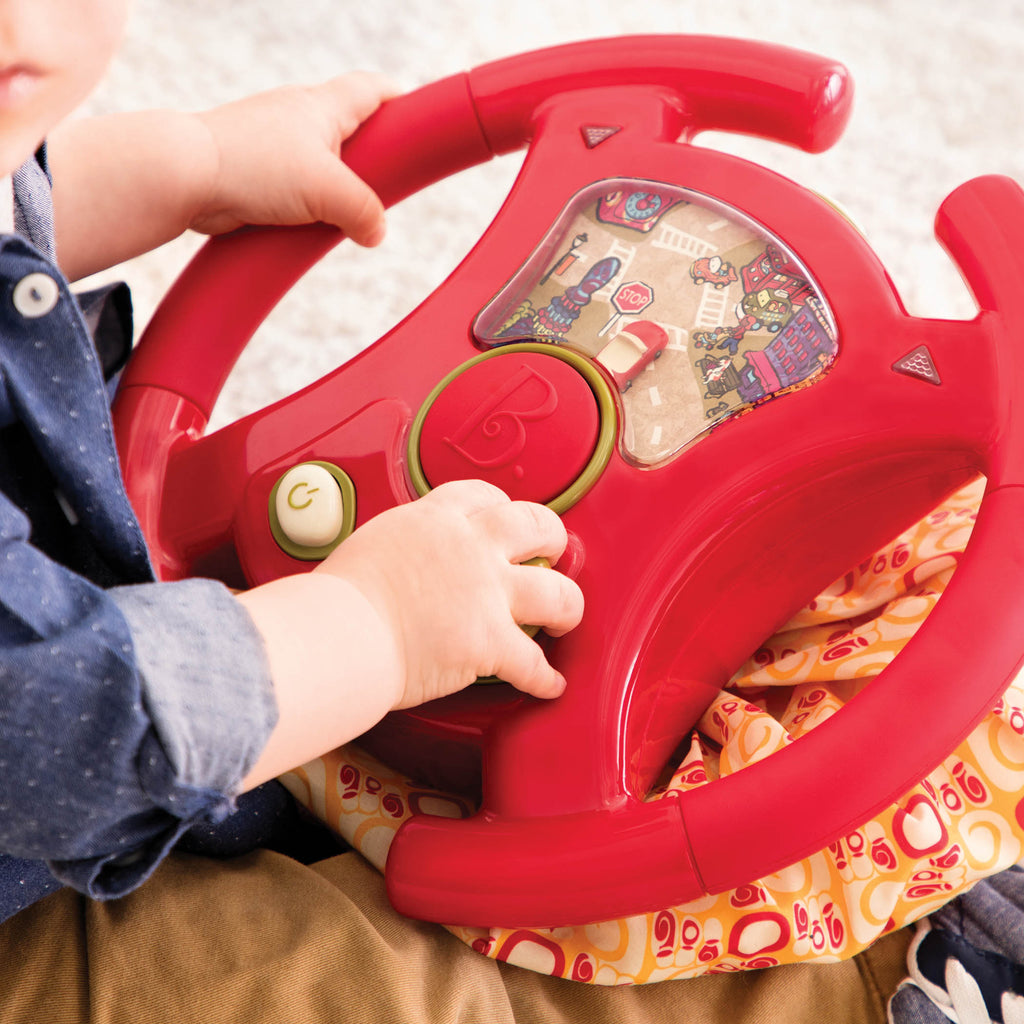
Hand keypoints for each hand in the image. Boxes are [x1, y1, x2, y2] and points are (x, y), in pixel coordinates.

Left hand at [189, 71, 397, 244]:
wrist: (187, 177)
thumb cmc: (254, 164)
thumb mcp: (327, 190)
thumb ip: (364, 211)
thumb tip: (377, 232)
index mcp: (323, 106)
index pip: (373, 89)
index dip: (400, 101)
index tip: (418, 120)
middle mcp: (299, 118)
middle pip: (351, 131)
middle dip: (371, 159)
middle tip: (387, 187)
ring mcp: (276, 146)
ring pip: (322, 166)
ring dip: (337, 191)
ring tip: (346, 218)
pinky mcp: (257, 174)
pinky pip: (295, 191)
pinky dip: (308, 208)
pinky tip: (311, 228)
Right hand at [316, 480, 583, 706]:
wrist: (338, 632)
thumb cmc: (339, 598)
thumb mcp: (371, 545)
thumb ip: (401, 549)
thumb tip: (398, 566)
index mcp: (436, 520)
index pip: (484, 496)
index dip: (502, 507)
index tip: (505, 518)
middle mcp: (471, 548)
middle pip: (536, 525)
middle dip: (552, 537)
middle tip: (553, 550)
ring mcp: (487, 594)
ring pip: (556, 592)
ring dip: (567, 607)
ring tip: (564, 616)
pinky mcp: (490, 641)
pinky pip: (533, 663)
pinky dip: (544, 678)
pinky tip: (550, 684)